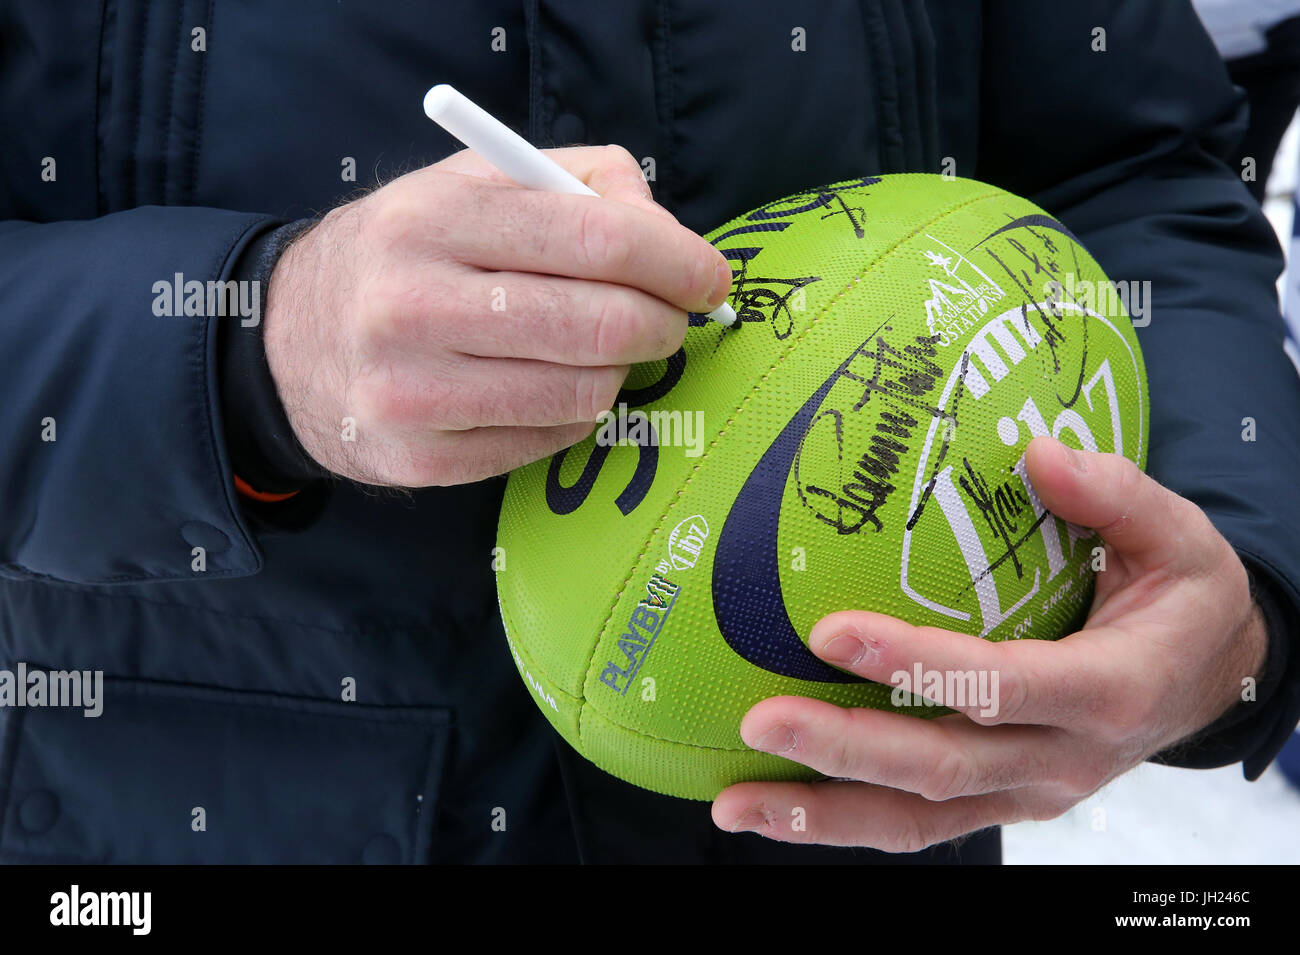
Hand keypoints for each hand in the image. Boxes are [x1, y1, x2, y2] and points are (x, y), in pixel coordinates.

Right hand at [262, 146, 730, 485]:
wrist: (291, 338)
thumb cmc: (408, 253)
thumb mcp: (473, 184)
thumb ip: (577, 182)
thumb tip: (665, 231)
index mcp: (435, 219)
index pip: (597, 239)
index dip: (676, 261)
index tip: (710, 278)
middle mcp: (413, 305)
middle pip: (600, 326)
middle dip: (662, 323)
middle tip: (670, 320)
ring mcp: (413, 392)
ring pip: (584, 392)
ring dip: (621, 372)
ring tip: (605, 350)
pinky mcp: (420, 458)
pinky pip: (549, 439)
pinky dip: (575, 413)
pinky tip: (551, 386)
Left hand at [712, 436, 1268, 849]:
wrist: (1209, 679)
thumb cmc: (1183, 600)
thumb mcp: (1179, 537)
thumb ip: (1116, 494)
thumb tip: (1040, 453)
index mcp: (1108, 689)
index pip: (1000, 685)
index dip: (916, 665)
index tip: (830, 631)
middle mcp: (1063, 757)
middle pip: (943, 766)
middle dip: (845, 750)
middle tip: (758, 721)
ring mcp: (1028, 790)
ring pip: (920, 818)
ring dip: (824, 814)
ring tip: (734, 802)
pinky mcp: (1000, 801)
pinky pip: (919, 824)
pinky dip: (842, 822)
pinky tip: (773, 807)